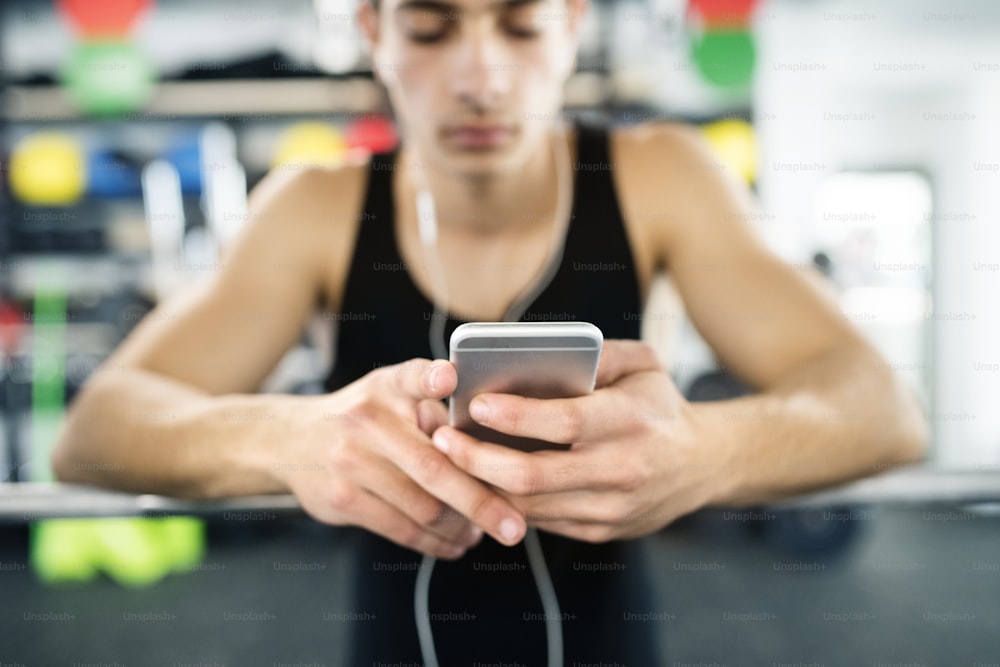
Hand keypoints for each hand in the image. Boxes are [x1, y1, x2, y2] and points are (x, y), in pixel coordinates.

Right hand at [275, 359, 526, 558]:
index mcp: (387, 388)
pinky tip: (454, 544)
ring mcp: (351, 462)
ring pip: (421, 506)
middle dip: (481, 502)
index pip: (411, 376)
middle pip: (434, 467)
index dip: (432, 376)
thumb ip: (432, 402)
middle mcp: (367, 421)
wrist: (292, 441)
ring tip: (483, 533)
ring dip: (460, 527)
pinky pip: (400, 529)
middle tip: (514, 526)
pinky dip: (434, 542)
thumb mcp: (389, 391)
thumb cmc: (363, 416)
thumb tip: (488, 435)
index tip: (450, 377)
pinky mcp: (341, 498)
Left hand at [430, 341, 734, 542]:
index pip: (562, 422)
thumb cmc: (661, 406)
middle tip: (442, 438)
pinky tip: (481, 481)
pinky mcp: (602, 531)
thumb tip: (540, 350)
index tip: (474, 404)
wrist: (704, 465)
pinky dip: (506, 502)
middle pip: (532, 475)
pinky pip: (542, 521)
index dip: (512, 417)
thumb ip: (598, 352)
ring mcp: (611, 508)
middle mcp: (621, 469)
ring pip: (529, 506)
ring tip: (450, 458)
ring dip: (481, 485)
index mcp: (629, 421)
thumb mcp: (643, 364)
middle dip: (476, 459)